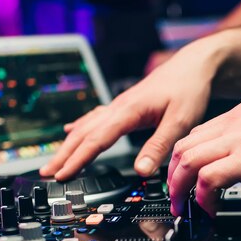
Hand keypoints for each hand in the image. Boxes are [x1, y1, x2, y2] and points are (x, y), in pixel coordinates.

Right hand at [40, 42, 217, 180]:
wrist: (193, 65)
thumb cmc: (188, 90)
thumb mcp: (180, 121)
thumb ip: (159, 146)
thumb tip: (142, 171)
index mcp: (128, 111)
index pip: (96, 140)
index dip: (78, 160)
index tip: (62, 175)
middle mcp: (118, 107)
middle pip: (83, 134)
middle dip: (64, 154)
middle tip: (46, 173)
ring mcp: (118, 106)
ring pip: (86, 127)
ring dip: (68, 145)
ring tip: (54, 161)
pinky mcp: (124, 106)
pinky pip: (94, 118)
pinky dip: (80, 129)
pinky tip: (71, 131)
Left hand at [167, 87, 240, 216]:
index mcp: (235, 118)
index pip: (194, 137)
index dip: (180, 162)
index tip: (181, 179)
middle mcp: (229, 127)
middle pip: (181, 149)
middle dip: (171, 177)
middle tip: (175, 198)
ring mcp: (236, 142)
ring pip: (186, 162)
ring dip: (178, 189)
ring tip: (183, 208)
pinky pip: (209, 179)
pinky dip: (201, 197)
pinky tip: (208, 209)